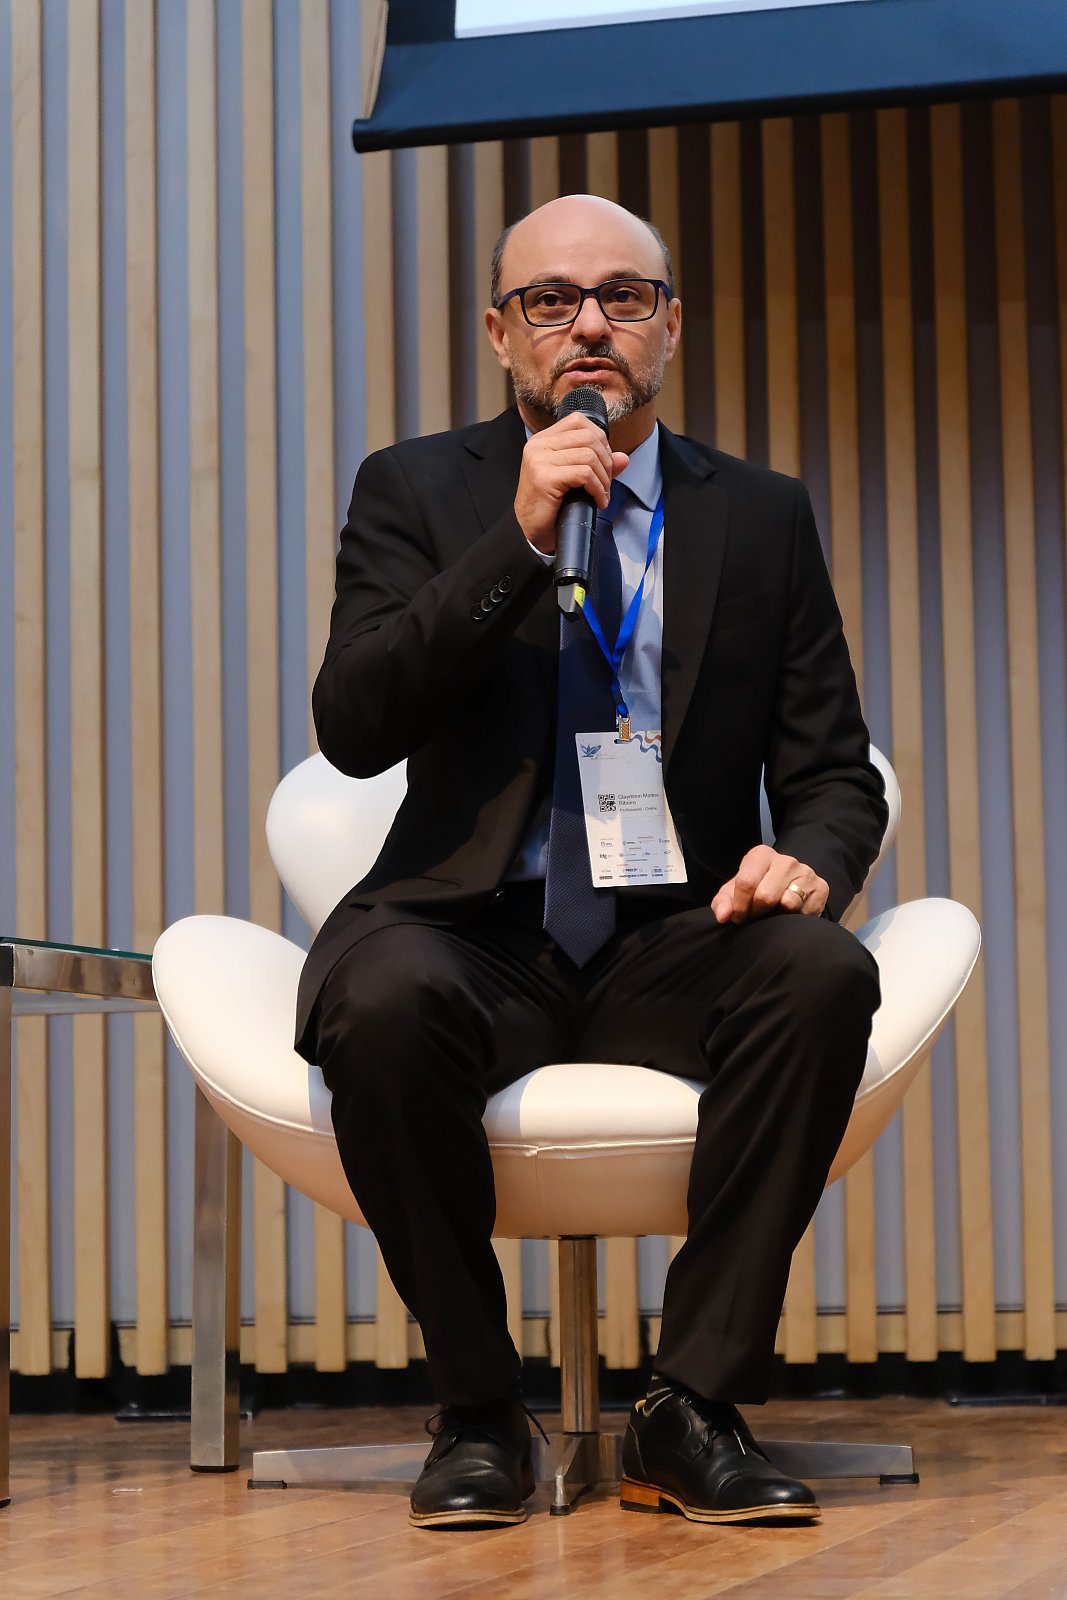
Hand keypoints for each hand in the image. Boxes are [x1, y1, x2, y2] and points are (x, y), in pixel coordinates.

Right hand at [514, 414, 628, 553]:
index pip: (578, 421)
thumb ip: (598, 464)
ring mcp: (539, 460)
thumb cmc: (550, 506)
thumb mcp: (574, 479)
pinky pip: (584, 474)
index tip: (603, 463)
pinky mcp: (545, 477)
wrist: (530, 532)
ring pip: (589, 455)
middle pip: (588, 437)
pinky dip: (597, 488)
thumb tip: (624, 458)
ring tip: (602, 494)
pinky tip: (598, 501)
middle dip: (606, 461)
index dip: (600, 439)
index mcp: (543, 440)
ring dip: (603, 478)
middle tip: (606, 483)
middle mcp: (538, 445)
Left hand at [711, 846, 828, 924]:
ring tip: (772, 914)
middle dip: (757, 913)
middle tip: (756, 917)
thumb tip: (723, 916)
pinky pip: (804, 912)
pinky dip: (794, 919)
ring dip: (776, 917)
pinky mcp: (821, 887)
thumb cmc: (756, 890)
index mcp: (761, 855)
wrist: (790, 887)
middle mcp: (785, 860)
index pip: (746, 882)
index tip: (738, 917)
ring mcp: (806, 872)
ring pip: (787, 904)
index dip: (739, 906)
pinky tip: (790, 914)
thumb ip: (723, 903)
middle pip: (765, 896)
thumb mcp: (734, 893)